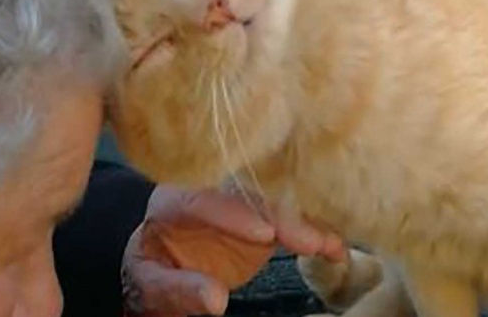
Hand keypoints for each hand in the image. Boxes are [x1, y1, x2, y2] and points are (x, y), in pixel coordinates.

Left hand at [121, 185, 344, 316]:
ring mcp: (238, 199)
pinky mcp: (260, 214)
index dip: (234, 213)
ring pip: (274, 200)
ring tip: (332, 243)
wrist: (165, 260)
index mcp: (175, 198)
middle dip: (280, 214)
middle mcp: (210, 188)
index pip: (203, 197)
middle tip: (310, 241)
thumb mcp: (151, 283)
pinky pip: (288, 218)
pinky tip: (336, 246)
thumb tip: (216, 300)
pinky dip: (313, 230)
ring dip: (305, 220)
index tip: (263, 235)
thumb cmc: (152, 270)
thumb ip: (178, 289)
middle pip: (247, 192)